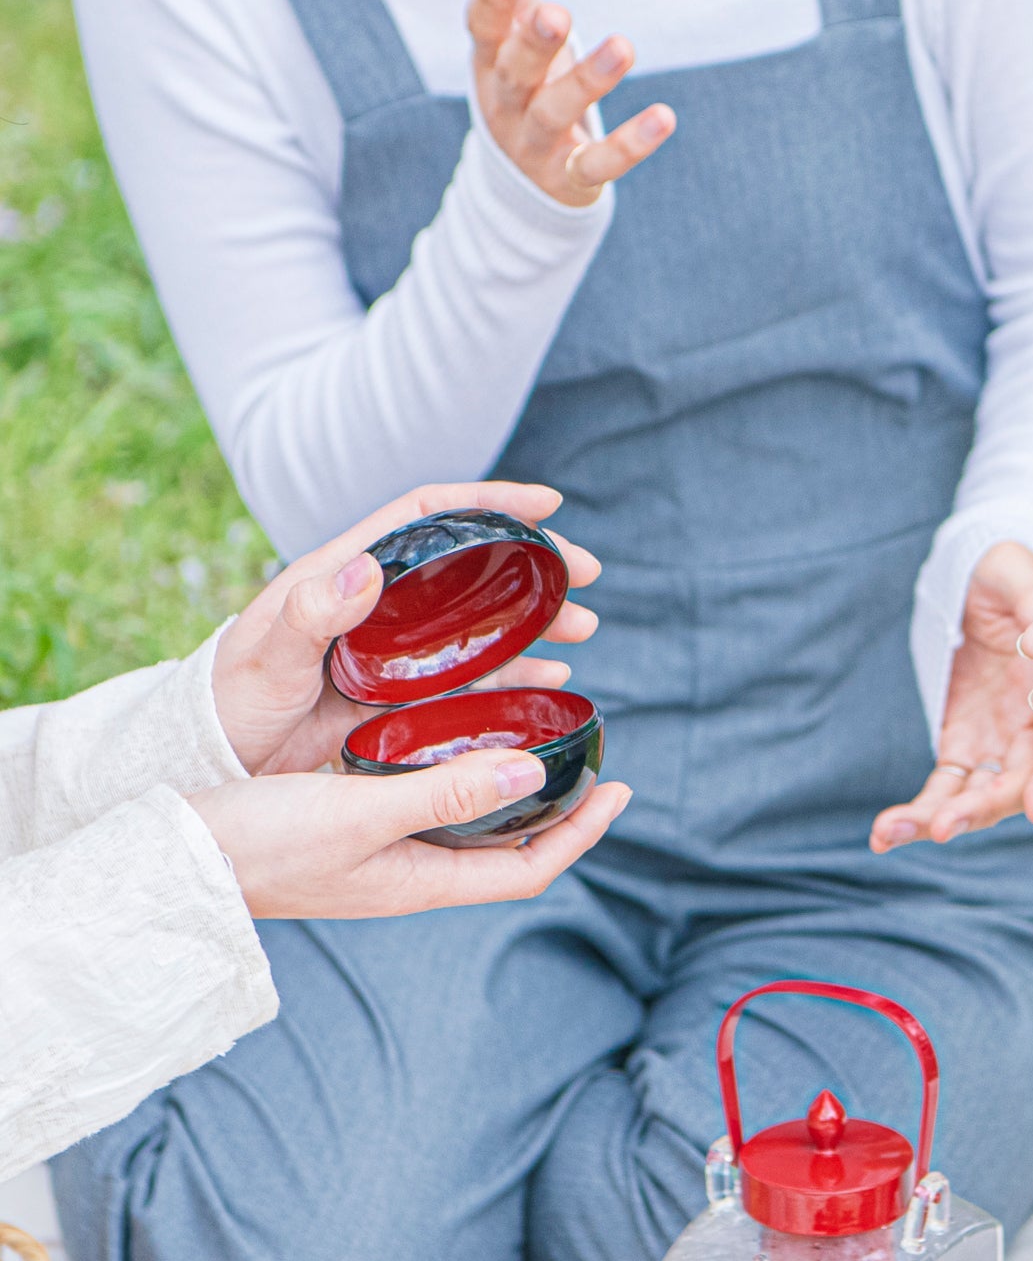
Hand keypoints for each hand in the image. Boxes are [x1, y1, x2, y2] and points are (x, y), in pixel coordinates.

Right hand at [189, 756, 631, 919]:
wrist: (166, 860)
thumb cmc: (256, 844)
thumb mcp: (357, 813)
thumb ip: (444, 794)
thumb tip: (530, 774)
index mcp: (421, 880)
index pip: (530, 867)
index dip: (582, 832)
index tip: (622, 788)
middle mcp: (409, 873)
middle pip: (508, 847)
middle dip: (558, 809)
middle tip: (590, 757)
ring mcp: (379, 855)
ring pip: (467, 823)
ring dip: (509, 788)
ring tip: (536, 737)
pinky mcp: (347, 829)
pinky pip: (424, 803)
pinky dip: (455, 772)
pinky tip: (449, 734)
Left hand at [212, 480, 598, 776]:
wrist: (218, 758)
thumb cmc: (232, 697)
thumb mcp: (267, 653)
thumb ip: (314, 611)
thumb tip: (369, 566)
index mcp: (348, 572)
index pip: (429, 516)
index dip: (489, 501)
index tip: (547, 503)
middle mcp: (382, 605)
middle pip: (472, 567)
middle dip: (536, 564)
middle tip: (587, 574)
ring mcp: (398, 652)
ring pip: (482, 624)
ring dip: (537, 622)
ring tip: (582, 628)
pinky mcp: (405, 699)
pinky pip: (473, 681)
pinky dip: (516, 678)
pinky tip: (551, 681)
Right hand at [469, 0, 674, 206]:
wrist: (524, 179)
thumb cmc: (525, 85)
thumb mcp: (512, 36)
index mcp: (489, 61)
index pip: (484, 26)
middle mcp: (506, 105)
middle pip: (514, 72)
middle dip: (534, 43)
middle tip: (557, 15)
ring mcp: (536, 145)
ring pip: (555, 113)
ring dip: (588, 81)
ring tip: (623, 47)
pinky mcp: (570, 178)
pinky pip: (599, 163)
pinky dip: (630, 145)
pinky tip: (665, 117)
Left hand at [871, 542, 1032, 851]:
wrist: (979, 579)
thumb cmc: (1008, 575)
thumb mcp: (1022, 580)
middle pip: (1014, 786)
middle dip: (978, 810)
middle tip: (941, 827)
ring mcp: (997, 744)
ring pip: (974, 797)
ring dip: (935, 820)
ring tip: (888, 835)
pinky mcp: (963, 747)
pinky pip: (944, 789)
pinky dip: (917, 813)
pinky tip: (881, 835)